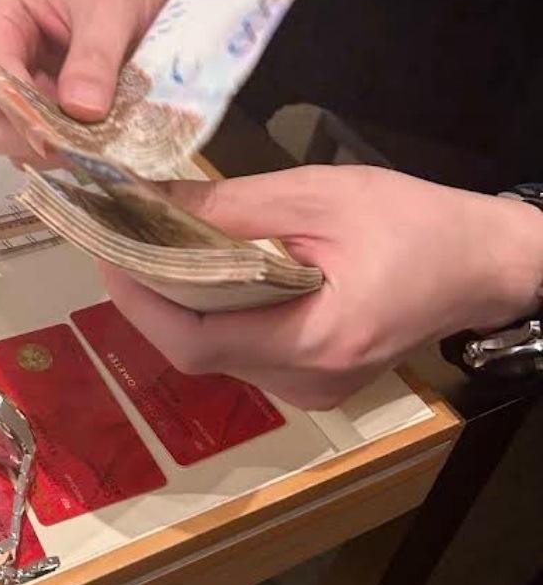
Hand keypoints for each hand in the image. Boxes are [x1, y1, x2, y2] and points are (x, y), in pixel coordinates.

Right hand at [0, 0, 215, 157]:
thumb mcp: (112, 9)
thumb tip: (80, 112)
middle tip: (81, 150)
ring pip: (12, 138)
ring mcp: (22, 83)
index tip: (63, 140)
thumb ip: (94, 58)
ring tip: (100, 145)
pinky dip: (68, 150)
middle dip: (28, 140)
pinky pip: (42, 140)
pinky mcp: (46, 103)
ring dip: (52, 150)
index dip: (21, 115)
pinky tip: (102, 143)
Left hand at [102, 164, 542, 408]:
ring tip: (149, 244)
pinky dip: (214, 310)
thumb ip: (231, 206)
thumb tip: (150, 200)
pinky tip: (201, 268)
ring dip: (178, 303)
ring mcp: (312, 389)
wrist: (478, 261)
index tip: (105, 252)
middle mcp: (306, 382)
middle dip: (149, 295)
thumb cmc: (408, 222)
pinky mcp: (315, 379)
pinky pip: (244, 349)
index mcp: (313, 341)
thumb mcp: (316, 195)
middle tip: (118, 237)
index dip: (139, 301)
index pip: (195, 344)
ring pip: (217, 352)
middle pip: (199, 350)